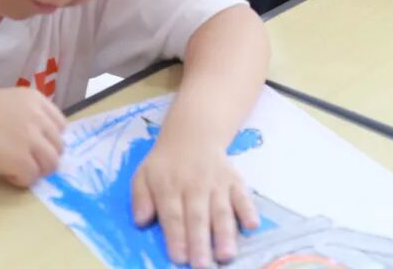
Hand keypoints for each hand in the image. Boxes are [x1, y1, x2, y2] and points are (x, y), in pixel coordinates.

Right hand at [0, 87, 65, 185]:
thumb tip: (36, 141)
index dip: (49, 140)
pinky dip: (20, 180)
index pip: (60, 125)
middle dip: (44, 157)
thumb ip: (24, 116)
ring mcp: (31, 138)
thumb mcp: (4, 103)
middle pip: (59, 146)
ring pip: (51, 164)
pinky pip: (32, 177)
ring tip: (15, 169)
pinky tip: (5, 173)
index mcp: (34, 99)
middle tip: (24, 162)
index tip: (35, 147)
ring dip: (35, 170)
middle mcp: (38, 116)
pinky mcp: (21, 159)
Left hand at [132, 138, 258, 268]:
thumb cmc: (166, 164)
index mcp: (169, 186)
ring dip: (224, 233)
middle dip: (200, 242)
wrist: (192, 135)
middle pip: (197, 217)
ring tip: (226, 255)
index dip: (176, 237)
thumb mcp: (143, 175)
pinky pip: (243, 195)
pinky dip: (248, 209)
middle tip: (202, 264)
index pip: (173, 215)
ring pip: (221, 210)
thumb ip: (140, 198)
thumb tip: (141, 221)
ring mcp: (217, 182)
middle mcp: (194, 185)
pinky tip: (252, 225)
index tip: (179, 257)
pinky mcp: (234, 180)